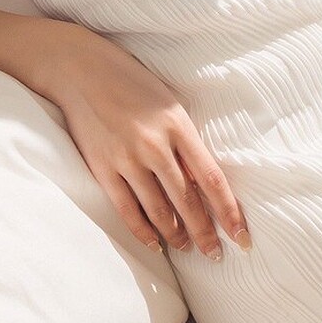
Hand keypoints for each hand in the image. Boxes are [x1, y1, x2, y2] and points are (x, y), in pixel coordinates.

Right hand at [44, 25, 252, 259]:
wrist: (80, 69)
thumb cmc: (130, 82)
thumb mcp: (167, 102)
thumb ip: (184, 140)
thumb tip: (202, 183)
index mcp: (177, 124)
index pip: (212, 179)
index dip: (229, 212)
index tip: (241, 236)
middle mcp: (154, 144)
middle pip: (187, 202)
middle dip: (205, 234)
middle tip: (215, 254)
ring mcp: (126, 157)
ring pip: (159, 211)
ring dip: (176, 235)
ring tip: (186, 247)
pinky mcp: (103, 167)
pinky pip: (127, 209)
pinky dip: (143, 231)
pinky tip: (154, 242)